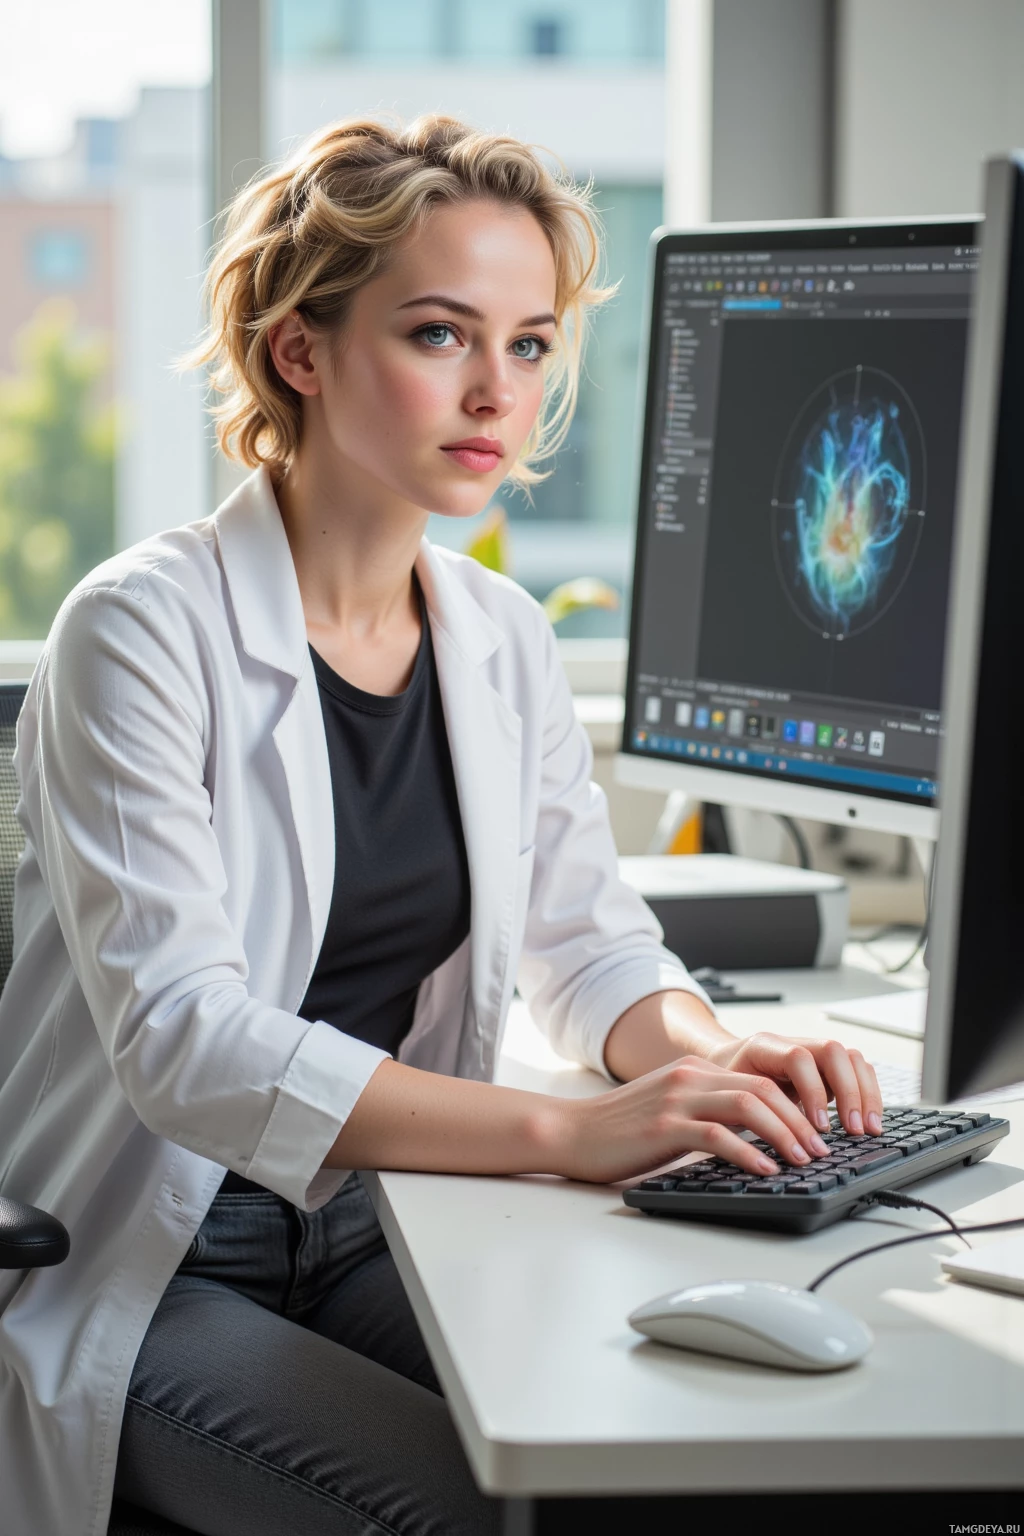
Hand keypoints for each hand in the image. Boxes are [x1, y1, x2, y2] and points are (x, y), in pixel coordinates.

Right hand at [558, 1054, 834, 1184]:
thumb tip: (754, 1136)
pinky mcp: (664, 1128)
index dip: (795, 1106)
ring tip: (804, 1160)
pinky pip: (719, 1136)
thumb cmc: (618, 1130)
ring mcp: (677, 1100)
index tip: (815, 1134)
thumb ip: (705, 1111)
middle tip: (821, 1150)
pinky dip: (749, 1153)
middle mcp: (689, 1078)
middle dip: (800, 1120)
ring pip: (749, 1106)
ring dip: (784, 1134)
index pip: (760, 1080)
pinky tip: (765, 1170)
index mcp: (694, 1072)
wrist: (570, 1131)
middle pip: (762, 1089)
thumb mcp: (669, 1109)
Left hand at [704, 1031, 882, 1137]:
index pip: (797, 1057)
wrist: (724, 1065)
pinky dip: (868, 1093)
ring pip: (851, 1058)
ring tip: (869, 1129)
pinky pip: (857, 1070)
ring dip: (865, 1093)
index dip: (813, 1090)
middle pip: (833, 1051)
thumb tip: (784, 1145)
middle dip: (849, 1092)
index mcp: (763, 1047)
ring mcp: (813, 1051)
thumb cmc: (727, 1086)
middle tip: (854, 1130)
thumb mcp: (733, 1098)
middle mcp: (793, 1042)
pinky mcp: (827, 1066)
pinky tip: (869, 1119)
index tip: (819, 1126)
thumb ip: (755, 1113)